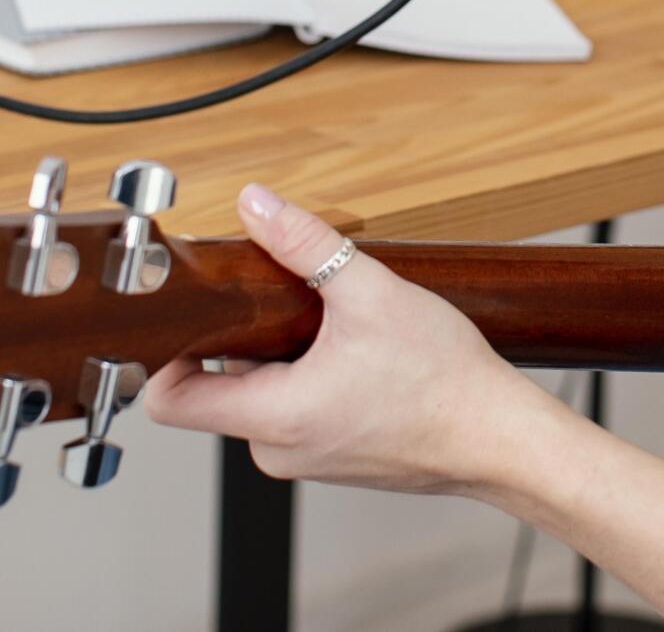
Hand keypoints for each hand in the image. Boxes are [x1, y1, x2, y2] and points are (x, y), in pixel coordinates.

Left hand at [143, 183, 558, 497]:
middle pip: (216, 390)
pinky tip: (353, 354)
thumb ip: (305, 244)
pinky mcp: (333, 457)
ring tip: (329, 327)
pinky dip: (308, 378)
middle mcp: (278, 450)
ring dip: (279, 357)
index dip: (164, 352)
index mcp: (273, 418)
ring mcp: (306, 459)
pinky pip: (294, 413)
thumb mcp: (370, 294)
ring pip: (260, 399)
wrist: (499, 437)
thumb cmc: (444, 382)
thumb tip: (258, 205)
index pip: (168, 400)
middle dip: (239, 340)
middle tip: (278, 300)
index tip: (187, 311)